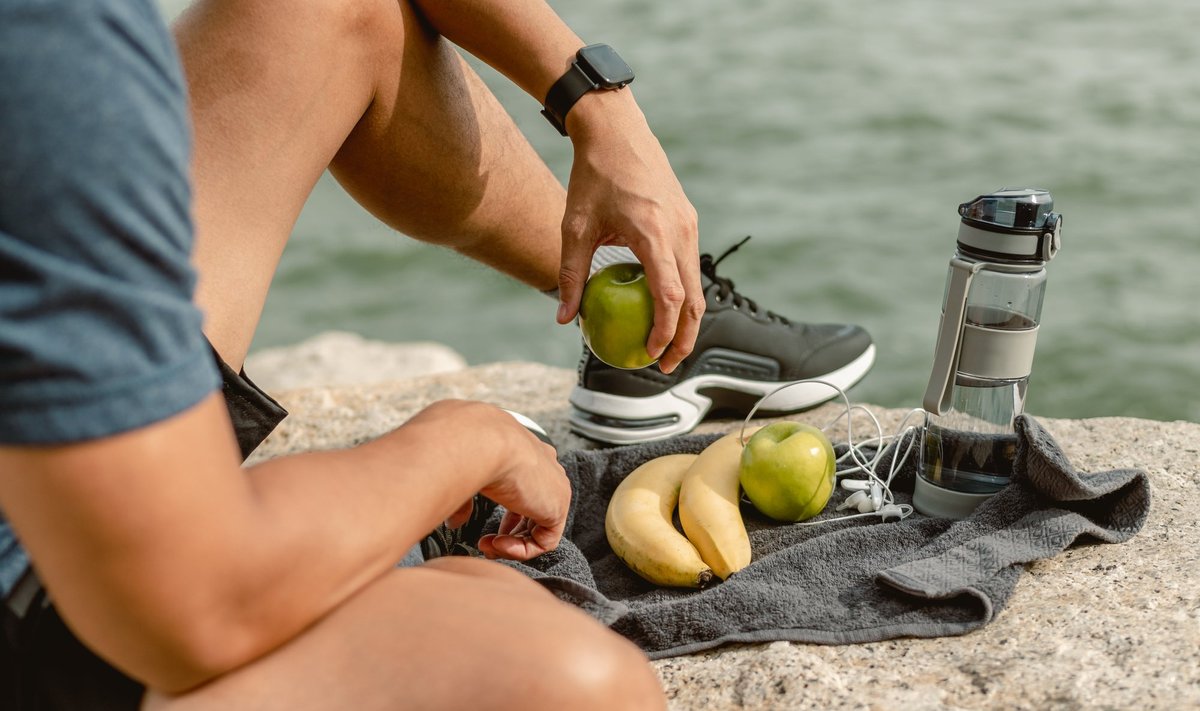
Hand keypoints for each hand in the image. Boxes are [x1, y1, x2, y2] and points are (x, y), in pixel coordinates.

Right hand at [446, 403, 569, 559]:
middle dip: (510, 531)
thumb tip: (454, 522)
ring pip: (541, 527)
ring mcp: (555, 486)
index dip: (507, 515)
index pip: (526, 488)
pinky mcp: (557, 506)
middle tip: (486, 542)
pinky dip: (521, 550)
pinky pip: (545, 540)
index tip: (486, 526)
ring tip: (489, 545)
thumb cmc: (467, 448)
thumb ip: (465, 500)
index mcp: (528, 452)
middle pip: (536, 509)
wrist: (480, 441)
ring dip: (513, 543)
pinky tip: (498, 544)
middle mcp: (546, 467)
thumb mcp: (465, 474)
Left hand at [555, 90, 703, 374]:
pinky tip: (659, 308)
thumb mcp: (574, 227)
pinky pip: (689, 265)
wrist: (616, 128)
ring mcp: (689, 224)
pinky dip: (681, 293)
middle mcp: (681, 230)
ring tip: (665, 345)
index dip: (665, 331)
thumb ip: (571, 274)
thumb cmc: (591, 175)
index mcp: (654, 233)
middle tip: (664, 366)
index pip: (670, 296)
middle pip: (695, 299)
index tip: (650, 355)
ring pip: (697, 283)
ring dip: (685, 319)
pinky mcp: (688, 219)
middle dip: (684, 338)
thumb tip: (565, 319)